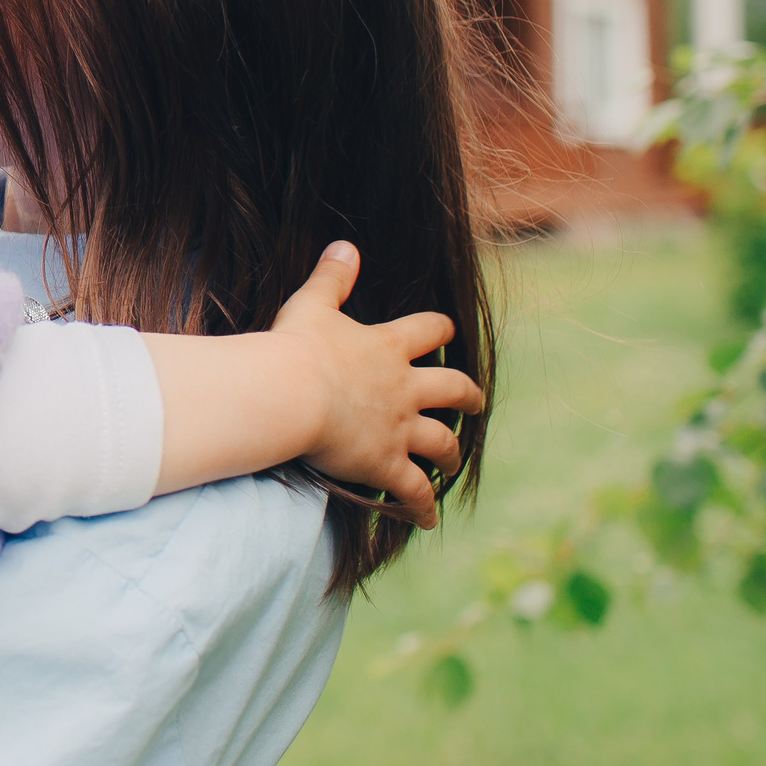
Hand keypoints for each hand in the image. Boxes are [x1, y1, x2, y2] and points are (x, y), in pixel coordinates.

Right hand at [269, 241, 482, 528]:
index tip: (447, 329)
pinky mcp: (385, 465)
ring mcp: (399, 429)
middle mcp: (404, 388)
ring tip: (453, 464)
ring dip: (450, 454)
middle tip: (475, 402)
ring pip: (441, 443)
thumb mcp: (312, 304)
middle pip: (453, 389)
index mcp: (388, 347)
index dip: (441, 328)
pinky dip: (422, 507)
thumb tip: (345, 245)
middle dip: (467, 395)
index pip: (429, 330)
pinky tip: (428, 519)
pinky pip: (413, 491)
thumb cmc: (295, 347)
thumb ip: (332, 276)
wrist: (290, 394)